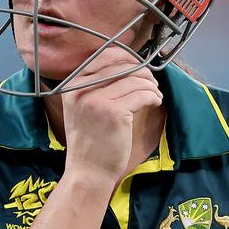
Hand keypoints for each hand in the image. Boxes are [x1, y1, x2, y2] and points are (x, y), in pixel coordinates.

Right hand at [60, 48, 161, 182]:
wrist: (88, 171)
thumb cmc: (90, 140)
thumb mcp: (82, 107)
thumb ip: (96, 85)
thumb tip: (128, 63)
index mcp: (72, 84)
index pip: (104, 56)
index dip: (127, 57)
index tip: (139, 65)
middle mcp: (81, 89)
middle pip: (122, 66)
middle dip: (142, 72)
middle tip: (151, 81)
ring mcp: (97, 100)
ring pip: (135, 80)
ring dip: (150, 85)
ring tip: (155, 94)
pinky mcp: (114, 113)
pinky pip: (142, 95)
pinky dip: (153, 96)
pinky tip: (155, 102)